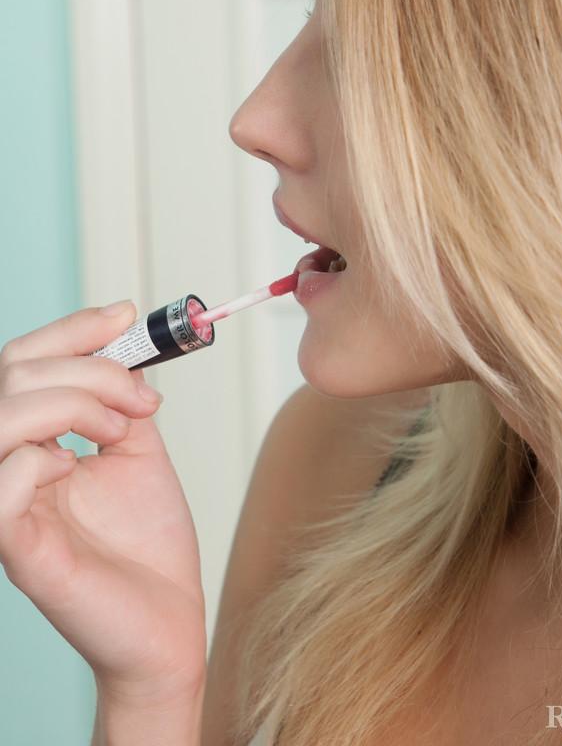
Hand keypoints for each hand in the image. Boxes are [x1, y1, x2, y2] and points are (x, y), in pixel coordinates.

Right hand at [0, 302, 206, 698]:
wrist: (169, 621)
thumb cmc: (149, 545)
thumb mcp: (138, 451)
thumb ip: (120, 400)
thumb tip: (121, 343)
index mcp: (35, 441)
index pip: (23, 365)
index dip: (71, 330)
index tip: (126, 315)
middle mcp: (12, 468)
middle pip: (12, 377)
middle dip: (86, 367)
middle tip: (140, 398)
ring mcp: (10, 508)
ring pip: (0, 419)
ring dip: (70, 403)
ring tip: (117, 429)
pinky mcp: (18, 550)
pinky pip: (1, 482)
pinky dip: (38, 456)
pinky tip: (75, 465)